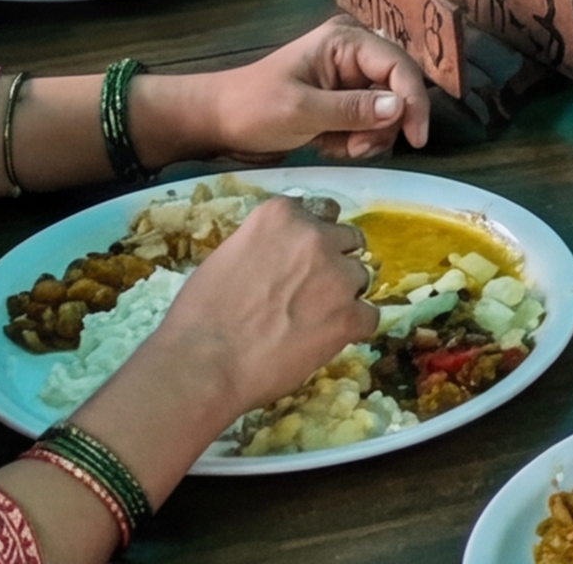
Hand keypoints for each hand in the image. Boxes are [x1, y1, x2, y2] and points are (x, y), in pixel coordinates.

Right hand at [114, 191, 373, 437]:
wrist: (205, 361)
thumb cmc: (201, 312)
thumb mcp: (230, 254)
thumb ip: (267, 245)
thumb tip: (282, 257)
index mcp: (281, 215)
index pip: (321, 212)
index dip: (316, 237)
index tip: (305, 256)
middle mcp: (315, 236)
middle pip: (348, 240)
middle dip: (335, 261)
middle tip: (313, 289)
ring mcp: (337, 275)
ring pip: (361, 277)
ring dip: (345, 294)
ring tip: (316, 319)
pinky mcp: (349, 316)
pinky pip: (370, 316)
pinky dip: (355, 327)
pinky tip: (330, 339)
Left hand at [200, 17, 431, 160]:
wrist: (218, 123)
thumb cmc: (253, 108)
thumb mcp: (302, 110)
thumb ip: (353, 109)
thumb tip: (400, 108)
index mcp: (345, 41)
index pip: (398, 65)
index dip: (413, 101)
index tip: (416, 139)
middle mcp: (353, 54)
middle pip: (398, 89)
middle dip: (384, 124)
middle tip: (356, 148)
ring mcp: (348, 79)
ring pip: (387, 111)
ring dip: (369, 137)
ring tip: (338, 148)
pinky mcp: (342, 102)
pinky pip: (369, 123)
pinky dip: (357, 140)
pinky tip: (330, 146)